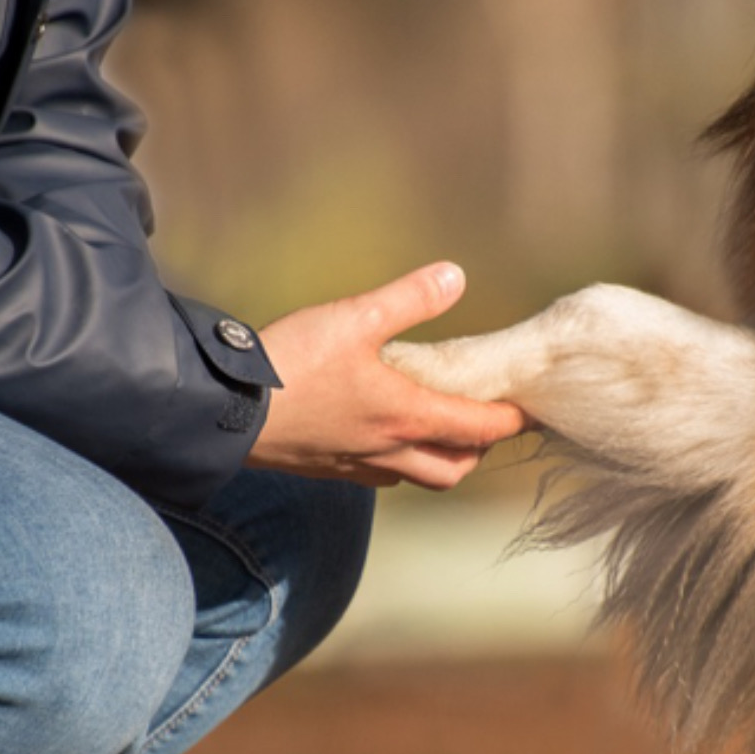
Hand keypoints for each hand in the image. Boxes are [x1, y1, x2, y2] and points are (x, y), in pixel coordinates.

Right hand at [248, 263, 529, 489]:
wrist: (223, 410)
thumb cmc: (291, 365)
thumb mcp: (353, 318)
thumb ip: (408, 299)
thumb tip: (454, 277)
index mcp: (407, 416)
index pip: (480, 429)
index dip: (511, 420)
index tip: (530, 409)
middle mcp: (389, 451)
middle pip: (454, 468)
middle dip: (477, 449)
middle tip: (486, 421)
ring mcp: (357, 465)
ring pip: (417, 476)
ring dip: (439, 458)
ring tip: (440, 427)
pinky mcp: (327, 468)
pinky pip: (379, 474)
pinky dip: (398, 460)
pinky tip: (383, 433)